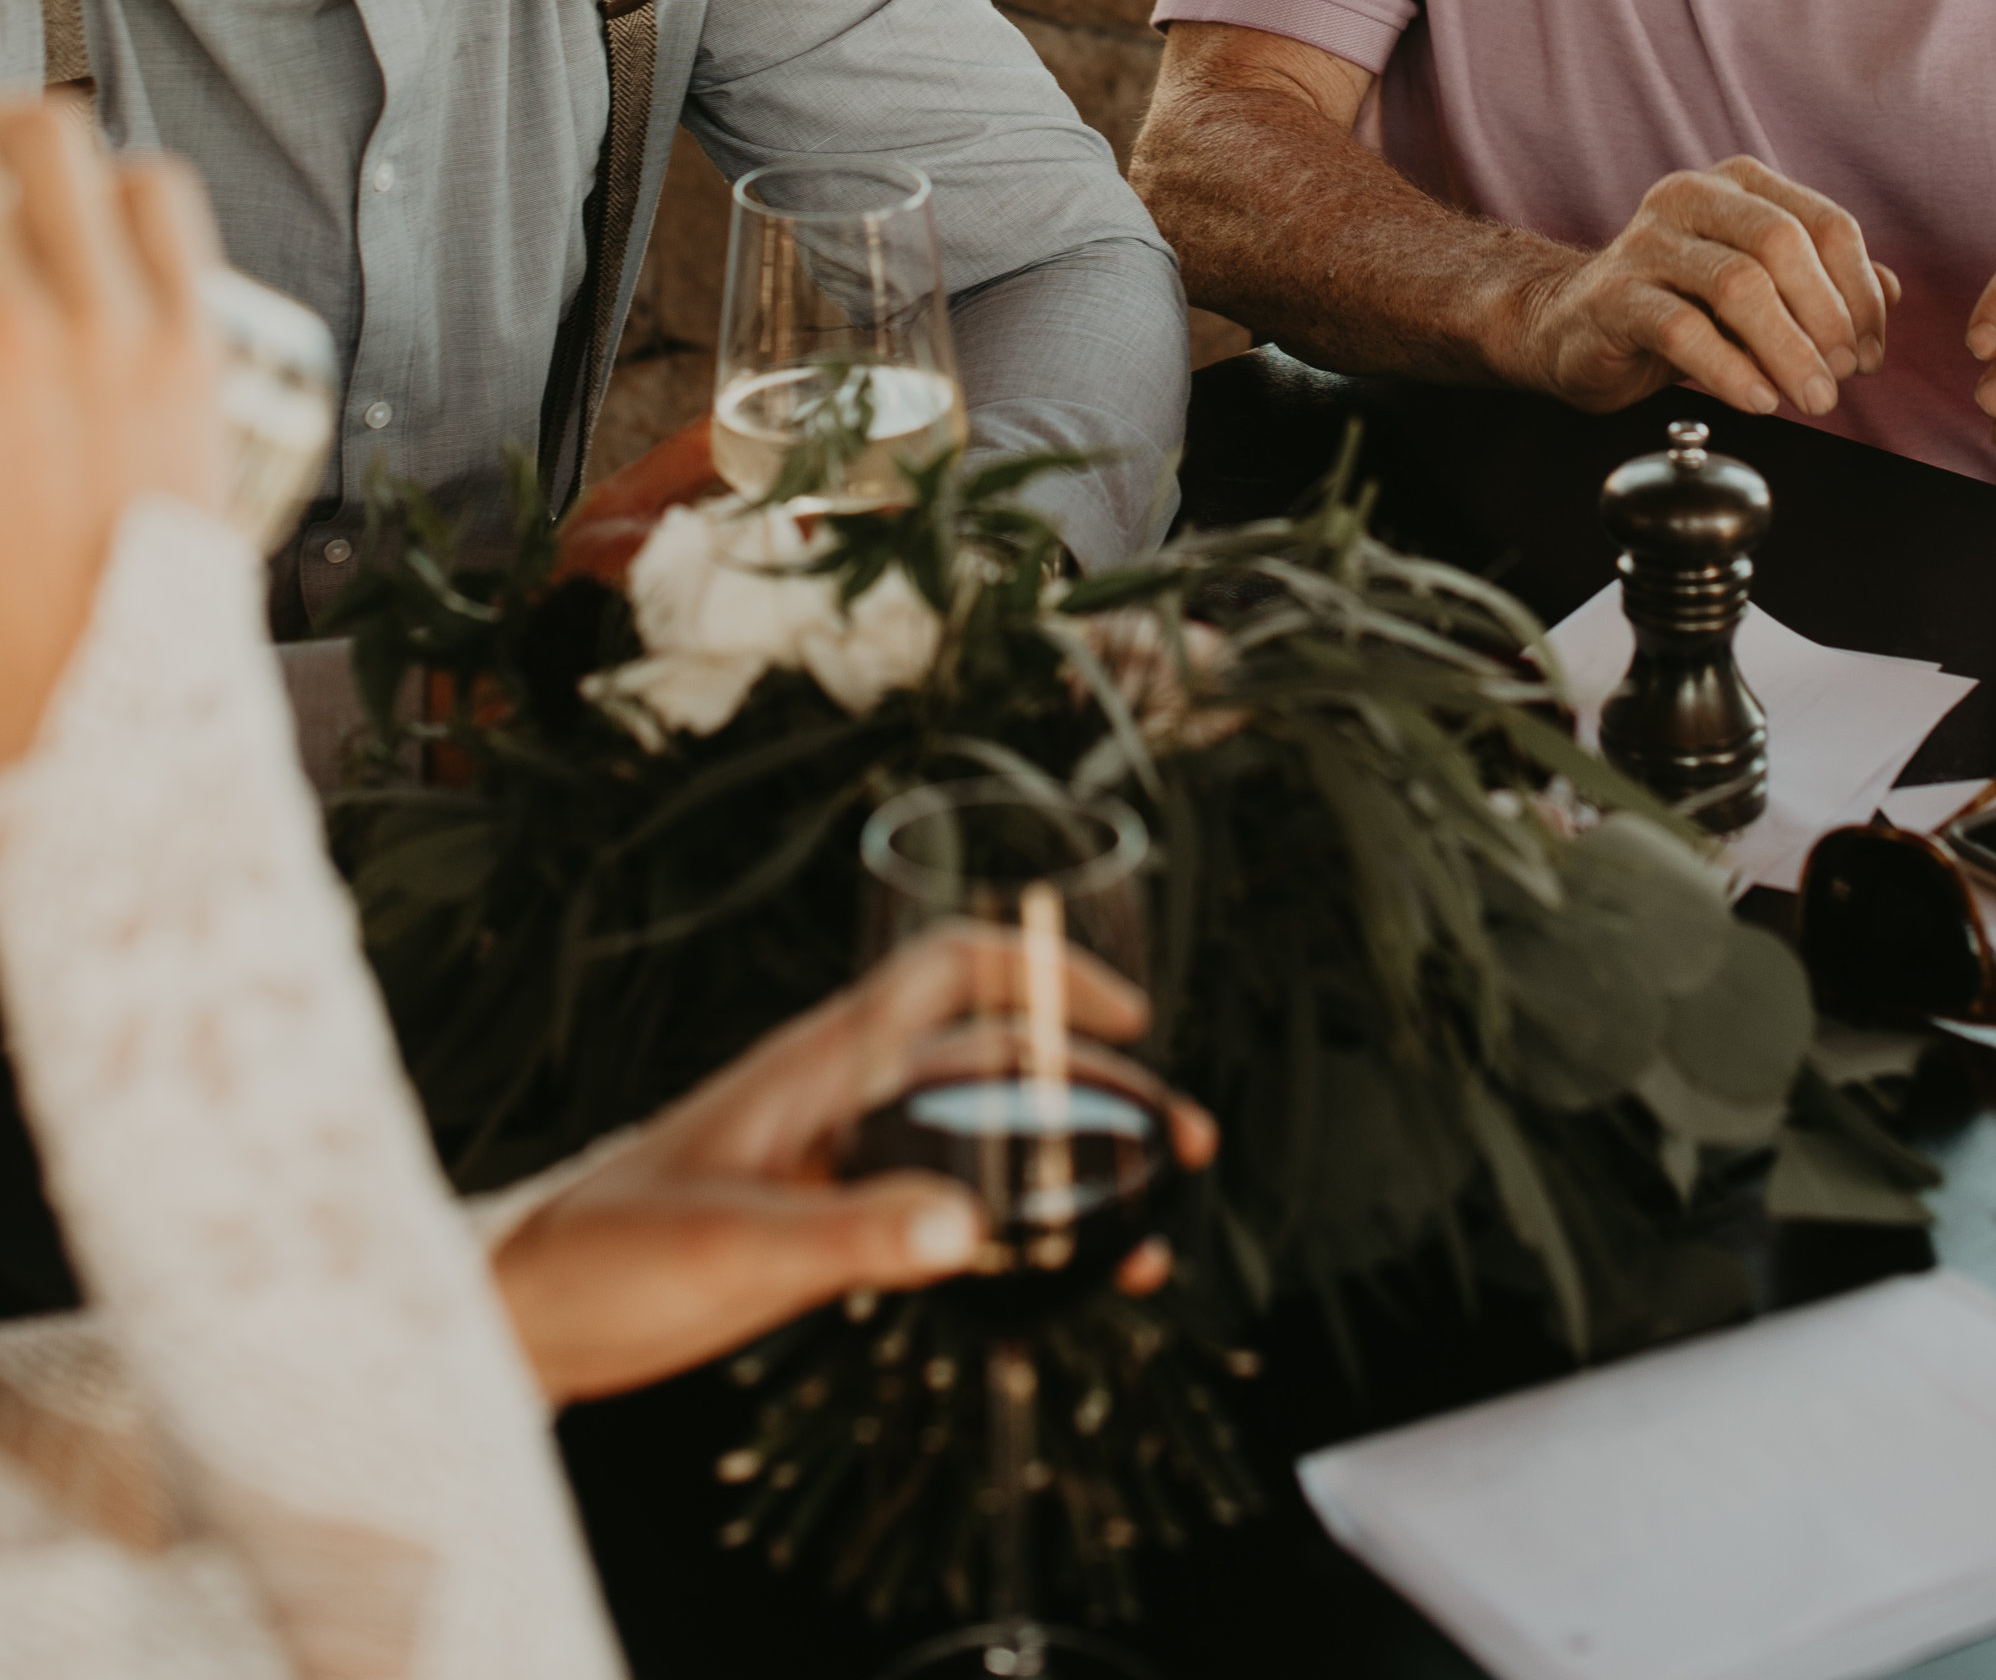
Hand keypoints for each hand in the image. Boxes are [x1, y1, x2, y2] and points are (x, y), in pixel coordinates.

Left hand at [0, 95, 225, 762]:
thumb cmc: (142, 620)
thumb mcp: (184, 478)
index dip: (99, 181)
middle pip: (45, 137)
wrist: (100, 724)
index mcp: (180, 352)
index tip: (59, 205)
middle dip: (4, 139)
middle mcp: (94, 331)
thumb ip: (145, 383)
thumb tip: (93, 319)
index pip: (147, 185)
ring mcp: (12, 363)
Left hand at [491, 923, 1219, 1405]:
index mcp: (822, 1062)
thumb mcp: (734, 1245)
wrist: (531, 1310)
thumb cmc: (606, 1252)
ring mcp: (832, 1152)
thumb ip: (850, 1234)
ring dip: (1063, 1162)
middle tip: (1177, 1145)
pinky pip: (941, 1199)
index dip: (1045, 973)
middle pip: (990, 1057)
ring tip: (1141, 1226)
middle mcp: (839, 1091)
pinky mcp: (819, 1215)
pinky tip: (1044, 1275)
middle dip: (1093, 1089)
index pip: (951, 970)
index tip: (1129, 1019)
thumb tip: (969, 1232)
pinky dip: (1008, 1224)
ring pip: (976, 1132)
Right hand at [1516, 155, 1898, 419]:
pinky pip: (1684, 330)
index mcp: (1739, 185)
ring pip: (1739, 286)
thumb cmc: (1677, 304)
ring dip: (1788, 352)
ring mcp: (1648, 242)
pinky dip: (1732, 371)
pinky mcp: (1616, 295)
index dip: (1862, 294)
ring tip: (1811, 400)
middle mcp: (1692, 197)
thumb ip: (1823, 282)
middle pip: (1784, 244)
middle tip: (1840, 379)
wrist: (1573, 327)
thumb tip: (1894, 293)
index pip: (1827, 224)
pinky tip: (1758, 401)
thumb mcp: (1759, 287)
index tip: (1869, 352)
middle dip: (1827, 320)